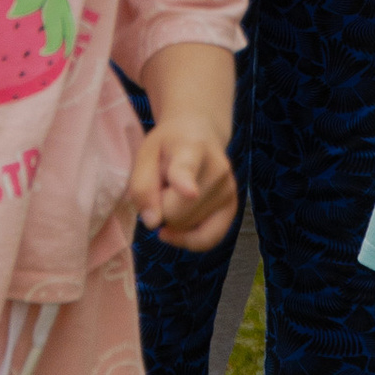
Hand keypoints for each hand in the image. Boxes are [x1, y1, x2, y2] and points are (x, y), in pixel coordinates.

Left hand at [129, 119, 237, 246]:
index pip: (186, 169)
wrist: (200, 134)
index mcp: (190, 148)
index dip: (185, 182)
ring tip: (175, 194)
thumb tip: (153, 223)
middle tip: (162, 186)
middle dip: (160, 207)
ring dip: (173, 219)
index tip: (190, 192)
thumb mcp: (145, 154)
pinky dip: (187, 240)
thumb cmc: (167, 146)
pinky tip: (175, 231)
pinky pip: (208, 240)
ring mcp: (228, 190)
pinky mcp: (233, 207)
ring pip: (186, 227)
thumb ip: (142, 186)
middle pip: (175, 213)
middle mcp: (217, 169)